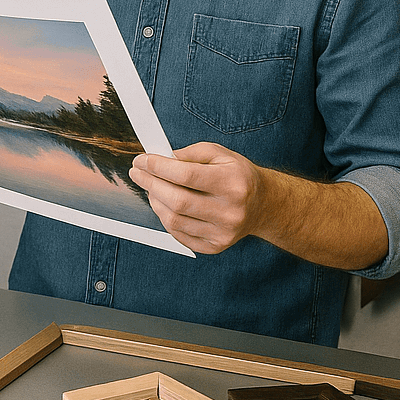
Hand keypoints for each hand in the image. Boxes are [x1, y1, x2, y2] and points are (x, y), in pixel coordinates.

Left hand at [130, 142, 388, 268]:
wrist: (263, 205)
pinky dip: (165, 219)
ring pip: (174, 220)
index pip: (185, 175)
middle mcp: (230, 211)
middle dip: (150, 184)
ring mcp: (224, 232)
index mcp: (233, 183)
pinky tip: (163, 205)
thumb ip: (192, 152)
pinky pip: (179, 235)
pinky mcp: (217, 246)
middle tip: (137, 173)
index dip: (157, 167)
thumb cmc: (238, 176)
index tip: (141, 160)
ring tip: (151, 188)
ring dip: (155, 201)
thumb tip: (163, 157)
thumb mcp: (221, 154)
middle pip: (177, 200)